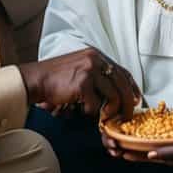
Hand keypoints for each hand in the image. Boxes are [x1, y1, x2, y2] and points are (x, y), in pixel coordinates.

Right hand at [19, 48, 140, 119]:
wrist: (36, 79)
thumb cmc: (56, 78)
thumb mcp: (80, 69)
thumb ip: (97, 77)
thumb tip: (114, 94)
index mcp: (96, 55)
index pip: (122, 71)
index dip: (131, 87)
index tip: (136, 99)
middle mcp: (95, 59)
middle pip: (121, 83)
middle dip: (128, 103)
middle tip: (127, 116)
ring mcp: (89, 70)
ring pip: (113, 95)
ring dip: (110, 110)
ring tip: (103, 117)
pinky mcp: (82, 83)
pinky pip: (95, 104)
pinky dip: (91, 111)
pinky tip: (81, 109)